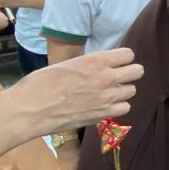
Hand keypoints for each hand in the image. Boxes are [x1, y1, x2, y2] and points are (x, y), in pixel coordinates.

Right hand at [11, 47, 143, 137]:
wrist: (30, 110)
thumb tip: (97, 67)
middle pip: (137, 71)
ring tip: (109, 93)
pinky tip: (106, 106)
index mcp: (96, 60)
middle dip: (129, 73)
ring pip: (132, 91)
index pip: (128, 54)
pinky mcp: (103, 115)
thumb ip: (88, 65)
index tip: (116, 63)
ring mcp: (107, 97)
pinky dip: (117, 107)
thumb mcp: (67, 65)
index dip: (123, 58)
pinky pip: (124, 108)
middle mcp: (106, 77)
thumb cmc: (40, 84)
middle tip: (119, 77)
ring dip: (123, 91)